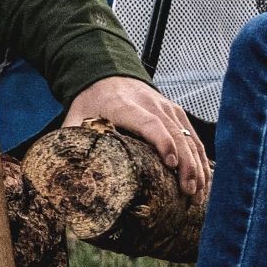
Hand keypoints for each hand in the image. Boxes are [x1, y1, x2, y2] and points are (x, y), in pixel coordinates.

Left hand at [66, 72, 210, 195]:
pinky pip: (193, 135)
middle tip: (188, 192)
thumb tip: (62, 174)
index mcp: (125, 107)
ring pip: (189, 136)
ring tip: (198, 194)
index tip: (171, 166)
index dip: (163, 144)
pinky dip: (201, 157)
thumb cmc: (90, 103)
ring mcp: (166, 106)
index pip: (150, 123)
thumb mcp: (76, 120)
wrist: (104, 73)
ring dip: (197, 165)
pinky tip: (204, 179)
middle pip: (175, 134)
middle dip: (186, 164)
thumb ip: (70, 143)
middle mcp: (151, 104)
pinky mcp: (175, 111)